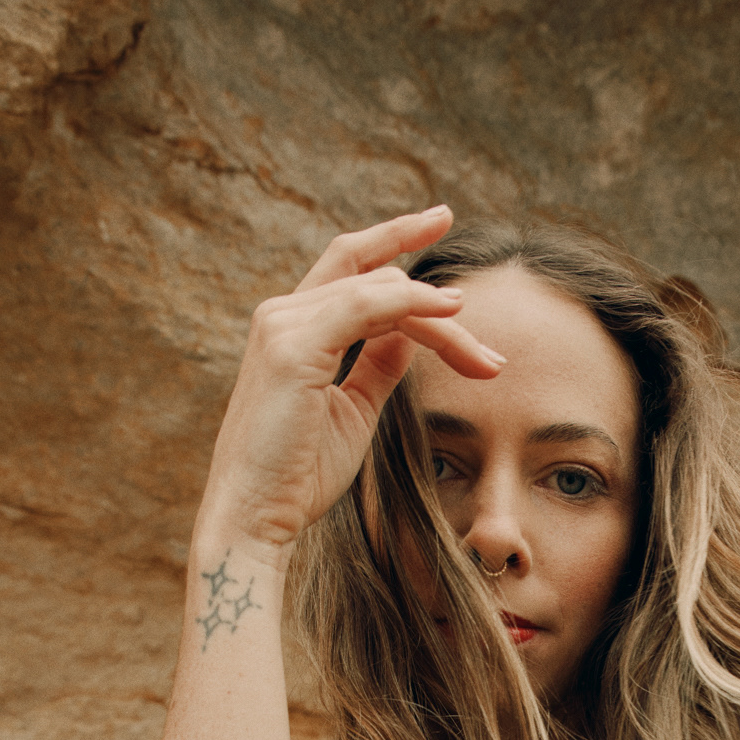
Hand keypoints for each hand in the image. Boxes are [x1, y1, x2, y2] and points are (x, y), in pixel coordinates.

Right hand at [195, 205, 501, 566]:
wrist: (255, 515)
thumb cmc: (299, 475)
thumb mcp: (354, 410)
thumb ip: (379, 365)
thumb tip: (413, 333)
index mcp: (294, 330)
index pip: (349, 268)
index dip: (393, 243)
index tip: (437, 224)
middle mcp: (283, 316)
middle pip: (365, 267)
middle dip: (413, 246)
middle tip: (458, 240)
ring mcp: (284, 326)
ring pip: (379, 290)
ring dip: (440, 316)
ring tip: (484, 356)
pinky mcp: (293, 346)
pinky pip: (366, 306)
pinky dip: (413, 304)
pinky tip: (450, 311)